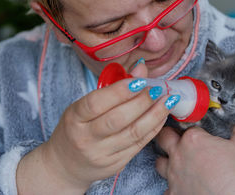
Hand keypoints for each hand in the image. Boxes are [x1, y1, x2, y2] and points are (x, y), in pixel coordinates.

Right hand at [17, 63, 169, 193]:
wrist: (66, 165)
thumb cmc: (77, 128)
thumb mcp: (84, 106)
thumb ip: (113, 86)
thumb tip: (140, 68)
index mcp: (74, 118)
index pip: (96, 103)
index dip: (120, 91)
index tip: (141, 80)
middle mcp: (85, 138)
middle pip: (118, 119)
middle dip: (143, 101)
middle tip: (159, 88)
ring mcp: (101, 154)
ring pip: (133, 133)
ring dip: (155, 114)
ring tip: (169, 100)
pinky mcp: (115, 165)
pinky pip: (139, 144)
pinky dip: (154, 128)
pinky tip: (162, 115)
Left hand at [155, 125, 234, 194]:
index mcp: (193, 139)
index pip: (187, 127)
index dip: (192, 129)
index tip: (197, 133)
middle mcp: (178, 155)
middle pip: (163, 137)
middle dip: (168, 136)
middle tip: (177, 139)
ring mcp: (173, 175)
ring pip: (160, 162)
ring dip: (167, 161)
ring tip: (178, 163)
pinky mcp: (174, 192)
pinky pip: (167, 187)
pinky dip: (173, 186)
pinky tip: (183, 185)